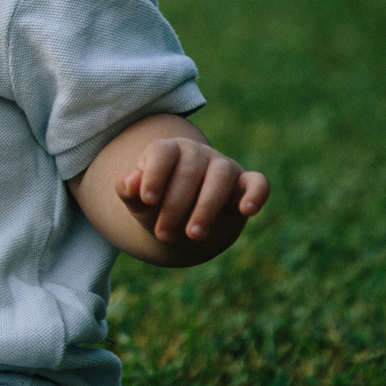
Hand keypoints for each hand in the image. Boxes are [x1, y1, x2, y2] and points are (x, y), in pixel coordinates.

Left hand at [112, 136, 269, 246]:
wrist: (182, 218)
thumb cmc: (156, 203)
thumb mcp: (137, 200)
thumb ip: (128, 189)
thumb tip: (131, 181)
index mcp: (168, 151)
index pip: (163, 152)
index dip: (155, 174)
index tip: (147, 201)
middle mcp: (197, 153)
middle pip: (189, 170)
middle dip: (175, 205)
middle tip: (164, 235)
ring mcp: (224, 166)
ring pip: (220, 176)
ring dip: (207, 207)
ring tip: (193, 234)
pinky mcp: (246, 183)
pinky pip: (258, 183)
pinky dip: (256, 194)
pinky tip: (247, 211)